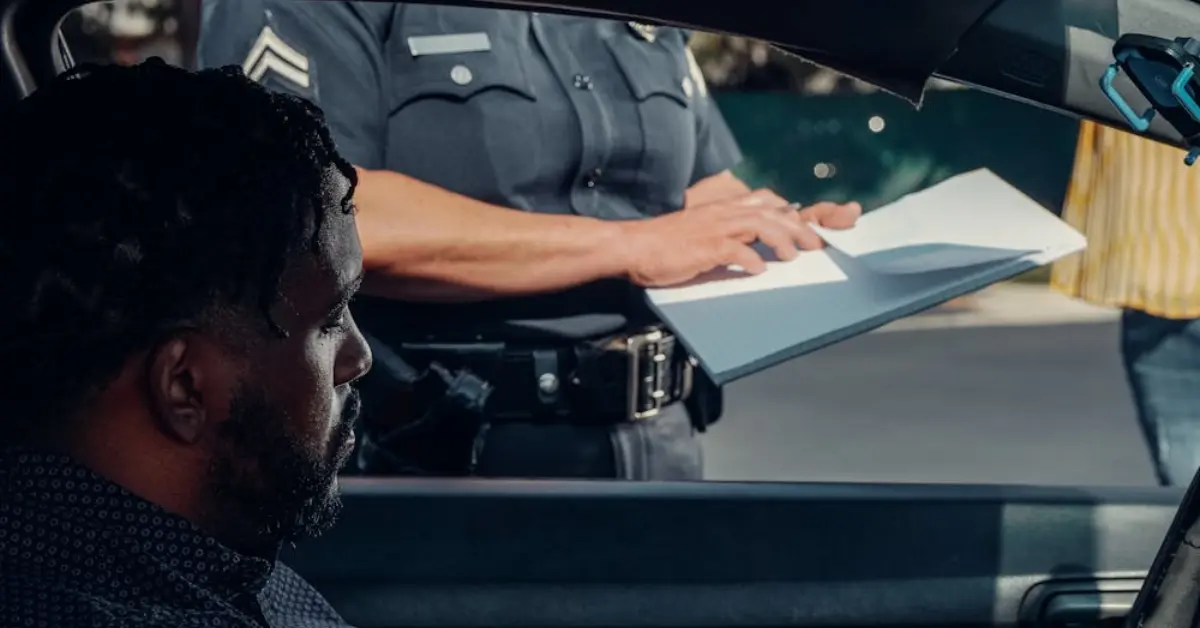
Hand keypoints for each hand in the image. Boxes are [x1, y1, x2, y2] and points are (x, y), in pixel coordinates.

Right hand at [617, 189, 860, 287]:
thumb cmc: (665, 243)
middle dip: (798, 227)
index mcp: (723, 208)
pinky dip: (750, 259)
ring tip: (794, 256)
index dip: (793, 212)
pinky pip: (734, 250)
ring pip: (759, 225)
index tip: (810, 227)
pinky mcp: (704, 247)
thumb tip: (754, 247)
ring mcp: (714, 228)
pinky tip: (759, 270)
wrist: (633, 246)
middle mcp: (723, 213)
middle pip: (771, 212)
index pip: (767, 201)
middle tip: (816, 244)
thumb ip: (727, 233)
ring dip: (781, 240)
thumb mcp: (701, 230)